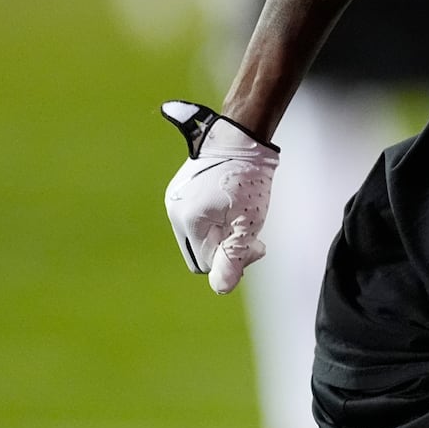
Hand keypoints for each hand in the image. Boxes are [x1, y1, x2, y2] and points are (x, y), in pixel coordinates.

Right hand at [160, 100, 279, 293]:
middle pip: (199, 253)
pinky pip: (196, 220)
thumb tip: (221, 289)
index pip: (206, 263)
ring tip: (241, 214)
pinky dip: (213, 221)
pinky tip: (230, 204)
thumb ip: (233, 257)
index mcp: (188, 221)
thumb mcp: (246, 222)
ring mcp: (175, 200)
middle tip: (250, 232)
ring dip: (220, 235)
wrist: (241, 138)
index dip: (232, 259)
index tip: (254, 241)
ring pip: (198, 237)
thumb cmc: (248, 179)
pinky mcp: (180, 191)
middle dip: (224, 249)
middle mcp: (174, 212)